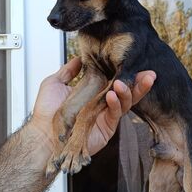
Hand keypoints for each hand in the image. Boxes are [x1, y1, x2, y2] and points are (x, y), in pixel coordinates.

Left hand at [32, 58, 155, 154]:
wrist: (41, 134)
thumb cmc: (46, 113)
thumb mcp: (55, 83)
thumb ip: (68, 70)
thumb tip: (78, 58)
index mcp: (94, 92)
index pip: (115, 80)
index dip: (127, 72)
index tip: (136, 62)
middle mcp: (102, 103)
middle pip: (127, 91)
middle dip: (140, 83)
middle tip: (149, 74)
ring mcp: (106, 115)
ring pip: (126, 102)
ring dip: (129, 91)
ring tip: (124, 82)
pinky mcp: (107, 128)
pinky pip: (116, 114)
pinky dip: (116, 104)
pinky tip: (113, 95)